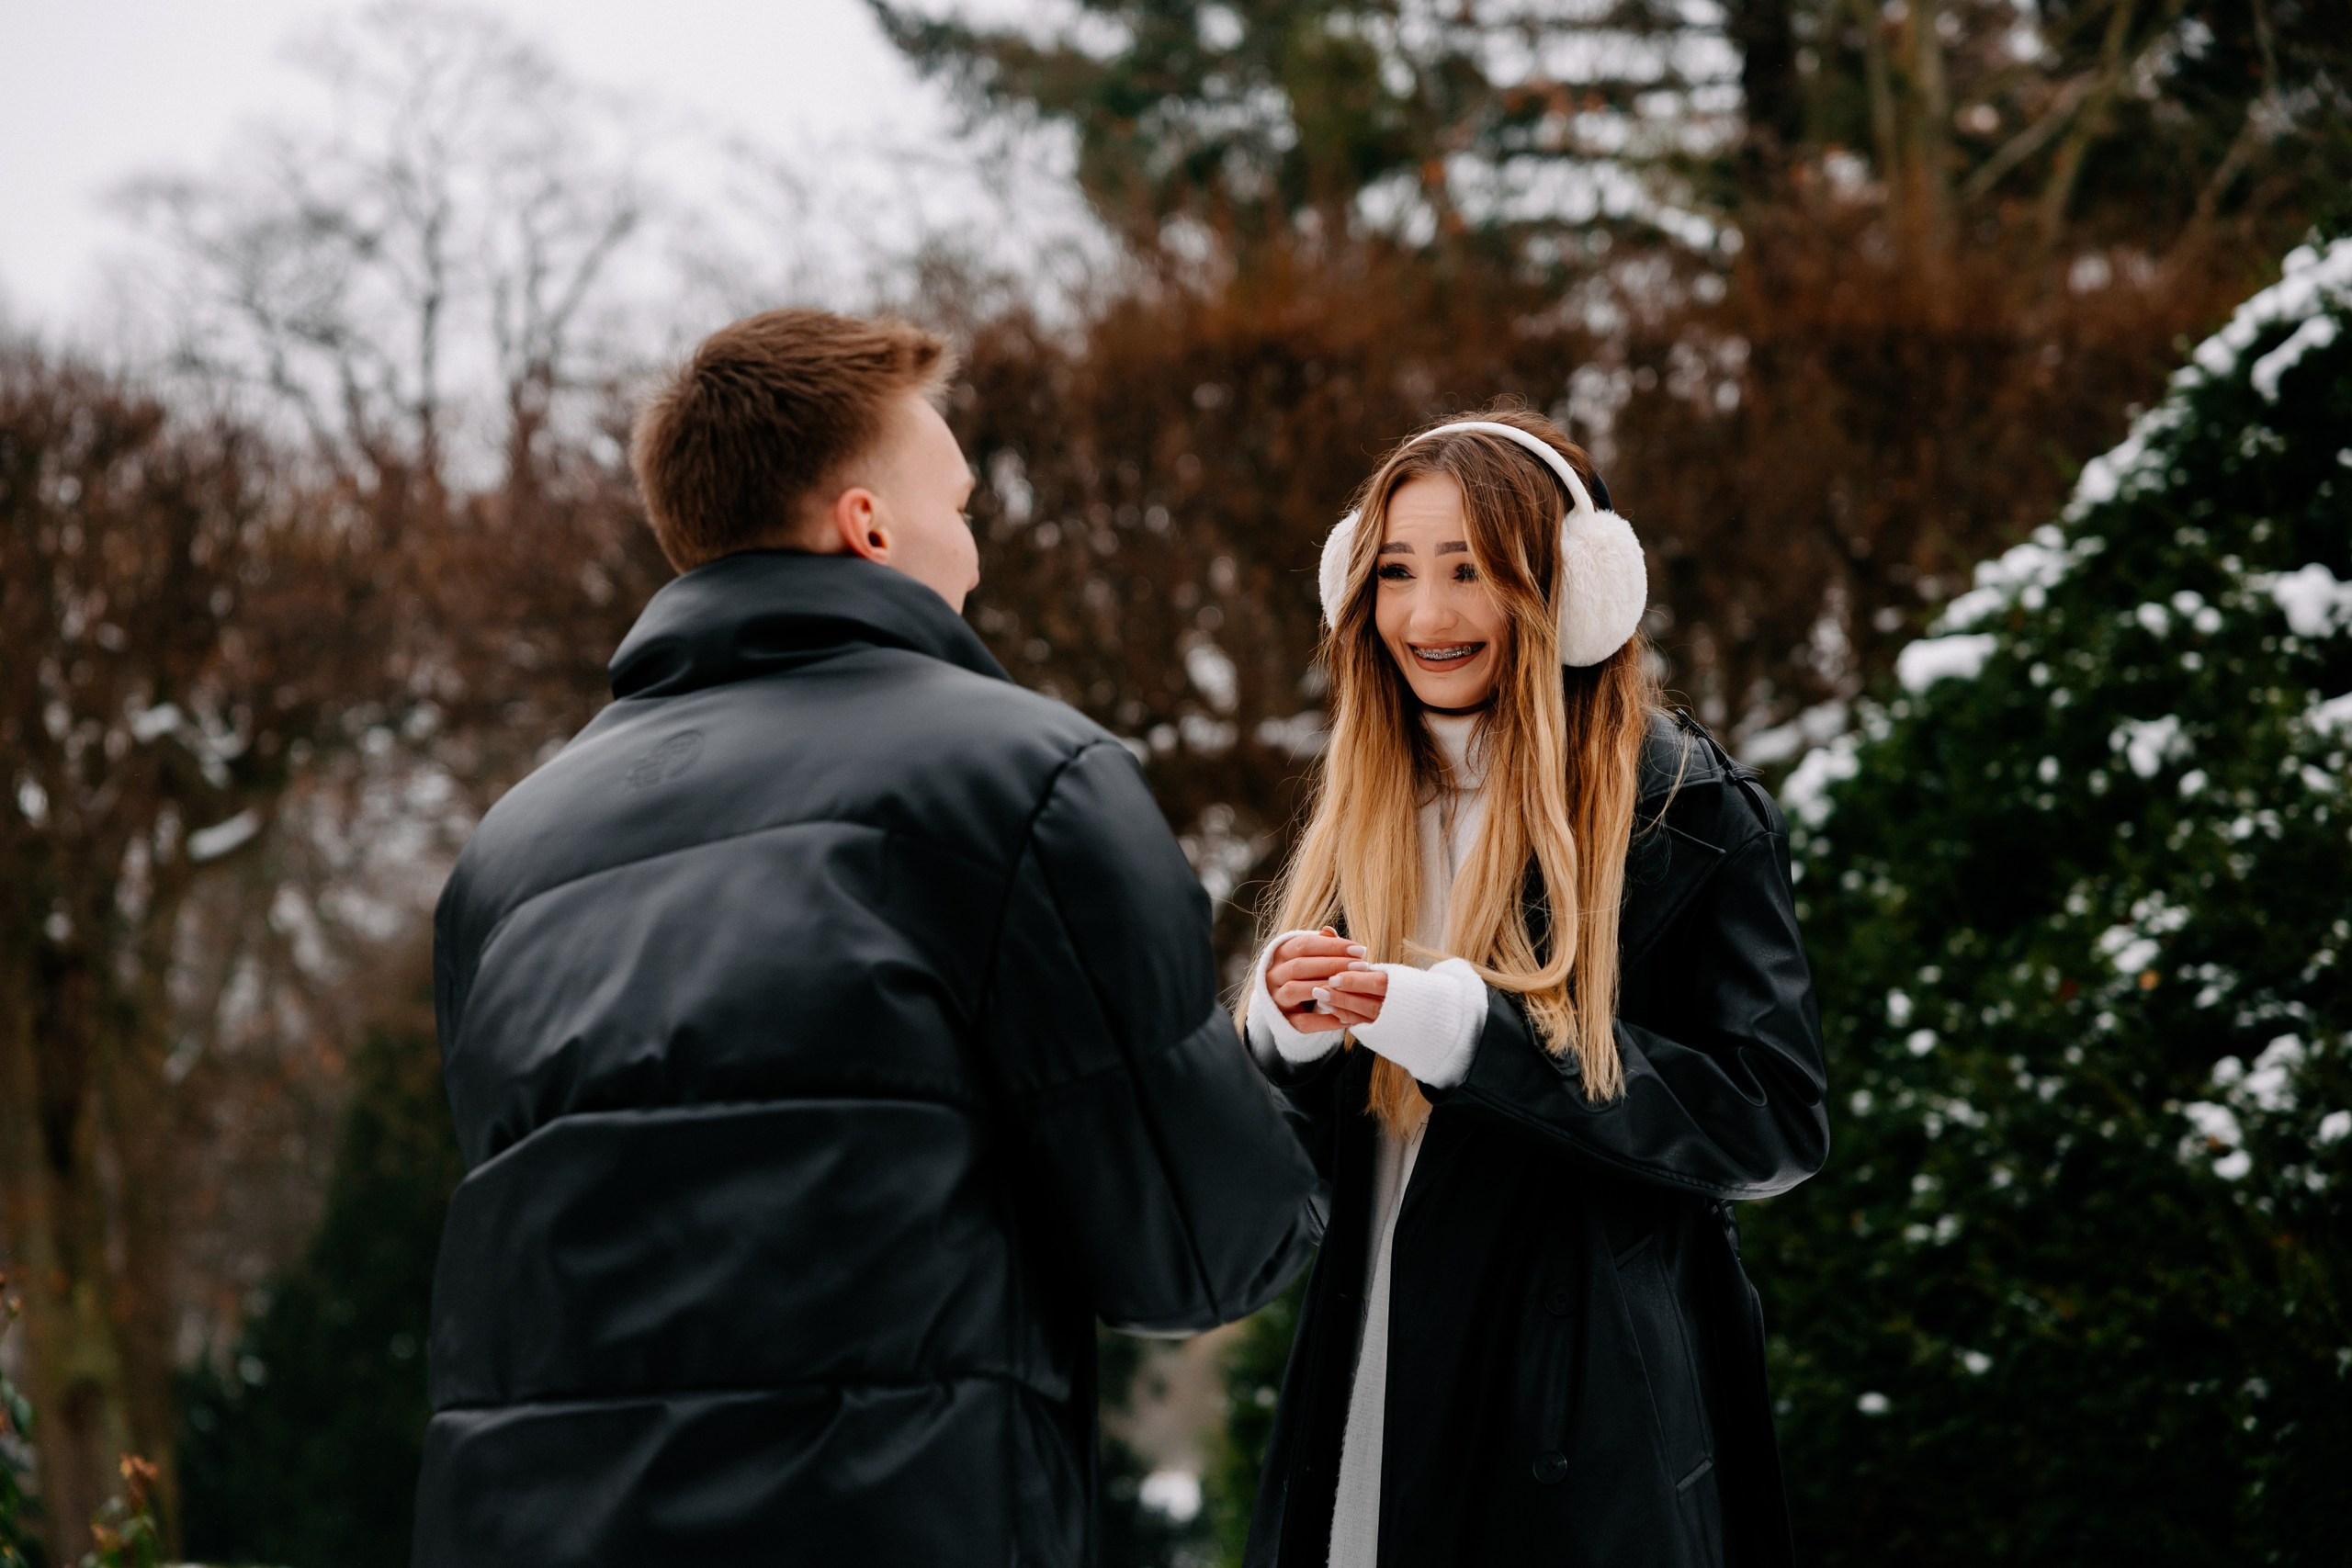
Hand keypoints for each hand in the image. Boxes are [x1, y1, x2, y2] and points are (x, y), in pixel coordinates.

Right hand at [1267, 926, 1388, 1032]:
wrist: (1287, 1005)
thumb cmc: (1307, 974)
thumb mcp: (1311, 957)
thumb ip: (1322, 946)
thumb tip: (1330, 931)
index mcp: (1280, 954)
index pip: (1304, 945)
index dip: (1332, 946)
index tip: (1360, 950)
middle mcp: (1273, 975)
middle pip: (1299, 966)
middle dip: (1333, 965)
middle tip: (1362, 965)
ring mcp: (1276, 999)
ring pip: (1294, 990)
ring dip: (1325, 988)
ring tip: (1351, 987)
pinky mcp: (1284, 1021)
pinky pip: (1303, 1022)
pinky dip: (1325, 1020)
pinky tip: (1346, 1017)